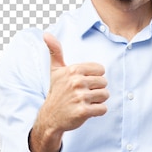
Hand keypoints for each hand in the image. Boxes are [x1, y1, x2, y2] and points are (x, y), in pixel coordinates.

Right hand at [29, 32, 108, 151]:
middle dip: (97, 90)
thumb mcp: (55, 71)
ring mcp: (80, 97)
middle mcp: (76, 82)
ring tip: (85, 102)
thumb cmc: (57, 92)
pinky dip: (98, 111)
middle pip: (104, 83)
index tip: (83, 83)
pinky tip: (86, 111)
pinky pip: (103, 109)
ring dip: (98, 101)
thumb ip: (55, 52)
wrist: (51, 117)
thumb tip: (46, 34)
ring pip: (105, 95)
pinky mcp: (83, 111)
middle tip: (83, 95)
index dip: (94, 78)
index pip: (101, 70)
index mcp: (73, 70)